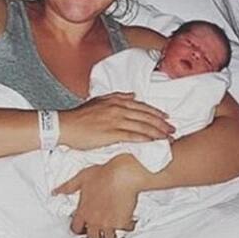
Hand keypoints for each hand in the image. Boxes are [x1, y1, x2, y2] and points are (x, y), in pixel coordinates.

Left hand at [53, 154, 141, 237]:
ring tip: (114, 228)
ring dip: (111, 235)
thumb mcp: (82, 177)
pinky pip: (124, 231)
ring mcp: (108, 223)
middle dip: (96, 235)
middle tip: (100, 230)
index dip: (79, 229)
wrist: (122, 174)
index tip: (84, 227)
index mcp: (83, 211)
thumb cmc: (104, 173)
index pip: (75, 229)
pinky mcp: (122, 223)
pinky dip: (127, 227)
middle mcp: (95, 220)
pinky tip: (128, 221)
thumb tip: (56, 191)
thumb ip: (68, 187)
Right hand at [59, 92, 174, 149]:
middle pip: (145, 116)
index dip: (156, 112)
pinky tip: (153, 142)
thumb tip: (132, 95)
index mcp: (116, 101)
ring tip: (168, 138)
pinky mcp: (110, 134)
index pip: (141, 106)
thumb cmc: (80, 115)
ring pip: (142, 126)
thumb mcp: (99, 100)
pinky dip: (145, 138)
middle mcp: (118, 109)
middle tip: (173, 129)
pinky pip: (132, 136)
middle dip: (161, 123)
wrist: (65, 125)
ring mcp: (115, 121)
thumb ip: (117, 96)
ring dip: (157, 132)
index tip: (166, 118)